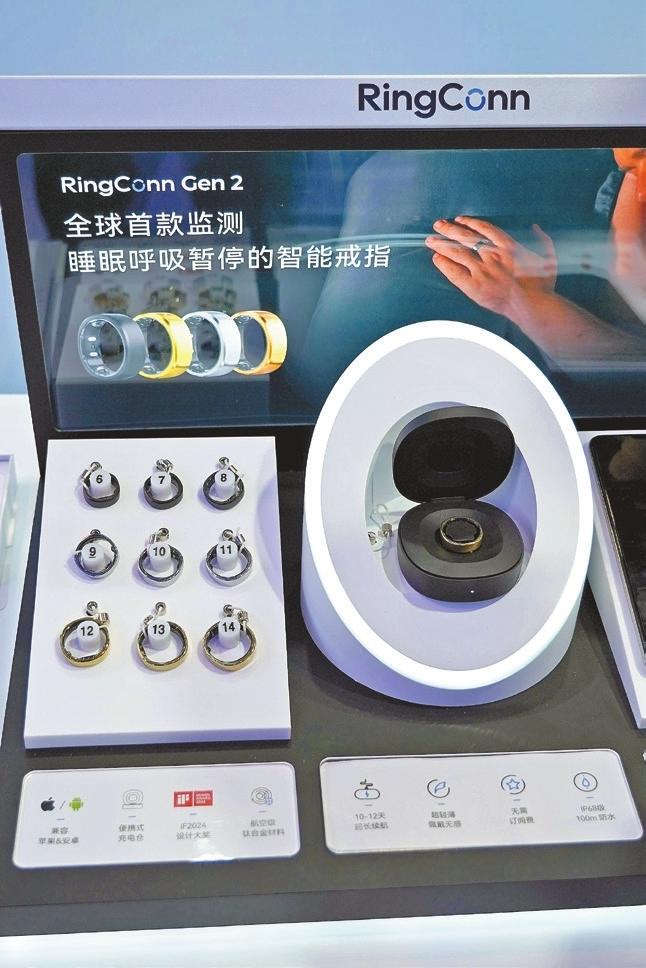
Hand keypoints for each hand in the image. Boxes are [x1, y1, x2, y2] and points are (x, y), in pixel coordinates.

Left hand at [425, 217, 556, 319]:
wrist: (533, 304)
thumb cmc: (541, 285)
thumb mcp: (548, 257)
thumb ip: (543, 240)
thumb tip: (536, 227)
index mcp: (508, 246)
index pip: (484, 229)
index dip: (470, 223)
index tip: (460, 220)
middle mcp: (492, 255)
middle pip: (465, 238)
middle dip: (450, 230)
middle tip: (438, 225)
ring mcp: (482, 270)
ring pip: (457, 253)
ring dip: (442, 245)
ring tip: (431, 240)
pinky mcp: (474, 286)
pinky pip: (455, 273)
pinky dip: (445, 265)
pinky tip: (437, 259)